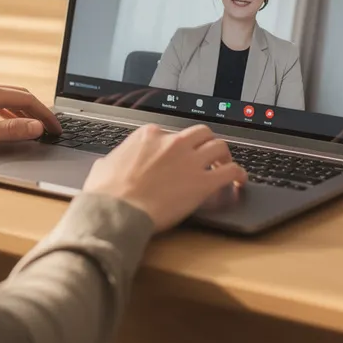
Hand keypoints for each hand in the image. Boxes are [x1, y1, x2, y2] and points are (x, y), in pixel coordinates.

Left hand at [0, 81, 60, 150]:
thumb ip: (8, 131)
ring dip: (22, 110)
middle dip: (37, 111)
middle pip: (18, 95)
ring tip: (33, 126)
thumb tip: (36, 127)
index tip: (56, 130)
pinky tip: (5, 121)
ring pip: (5, 97)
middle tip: (50, 128)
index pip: (26, 100)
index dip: (44, 115)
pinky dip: (6, 110)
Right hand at [83, 124, 245, 231]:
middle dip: (206, 143)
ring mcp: (189, 161)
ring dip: (224, 156)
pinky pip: (231, 171)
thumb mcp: (103, 167)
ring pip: (220, 146)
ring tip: (224, 166)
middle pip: (201, 133)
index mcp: (148, 136)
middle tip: (207, 156)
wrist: (117, 211)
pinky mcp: (202, 182)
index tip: (178, 156)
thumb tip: (108, 165)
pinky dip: (238, 174)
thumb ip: (112, 161)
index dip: (176, 146)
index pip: (169, 132)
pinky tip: (240, 181)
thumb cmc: (107, 193)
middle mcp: (172, 142)